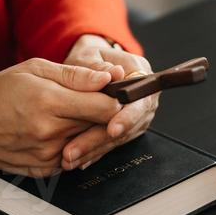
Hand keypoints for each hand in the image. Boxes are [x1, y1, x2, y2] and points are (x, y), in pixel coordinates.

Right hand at [0, 59, 120, 175]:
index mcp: (49, 102)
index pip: (105, 107)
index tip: (116, 92)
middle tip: (98, 102)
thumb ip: (75, 75)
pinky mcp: (47, 169)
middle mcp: (51, 132)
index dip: (116, 98)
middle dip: (105, 114)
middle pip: (101, 126)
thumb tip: (108, 78)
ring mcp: (49, 154)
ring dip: (90, 130)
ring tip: (72, 115)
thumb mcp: (35, 70)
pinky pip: (76, 156)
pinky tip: (61, 131)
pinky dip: (75, 144)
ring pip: (90, 142)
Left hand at [62, 35, 158, 170]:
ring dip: (95, 150)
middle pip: (129, 124)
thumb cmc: (90, 58)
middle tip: (76, 150)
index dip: (127, 117)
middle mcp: (145, 97)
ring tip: (70, 158)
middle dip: (101, 139)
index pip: (139, 99)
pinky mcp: (128, 129)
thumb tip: (111, 74)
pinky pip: (113, 144)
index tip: (111, 129)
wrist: (91, 66)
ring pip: (120, 138)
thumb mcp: (89, 54)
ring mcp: (138, 115)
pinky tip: (79, 159)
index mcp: (141, 73)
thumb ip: (97, 66)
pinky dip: (95, 152)